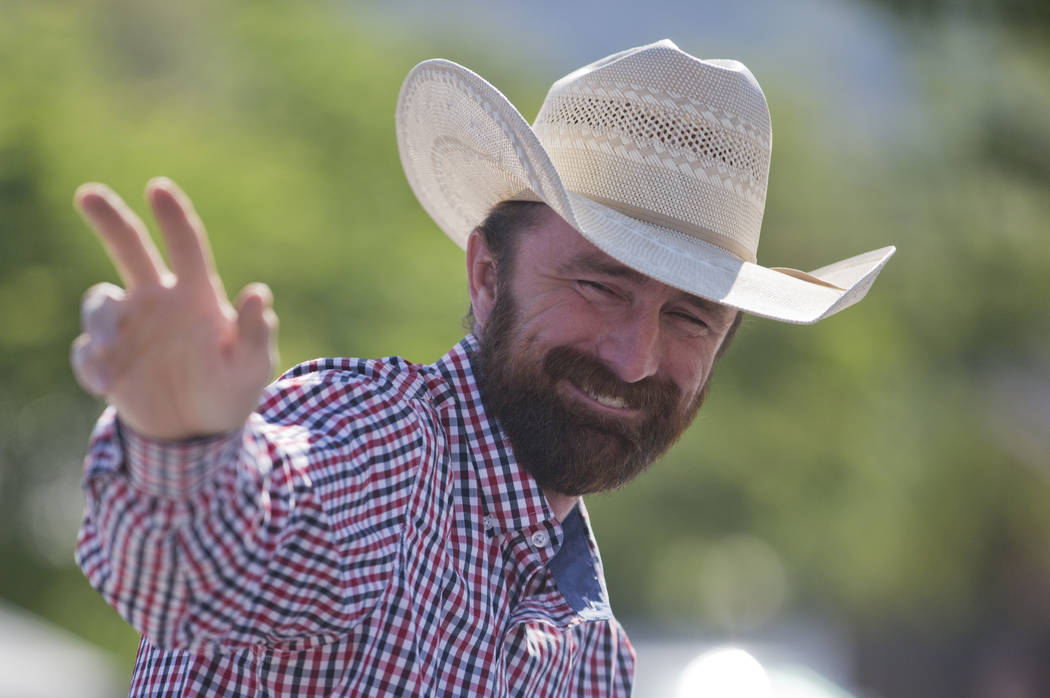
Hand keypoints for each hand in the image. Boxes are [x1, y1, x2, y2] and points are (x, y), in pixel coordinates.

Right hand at [71, 178, 277, 440]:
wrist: (199, 432)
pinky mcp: (107, 360)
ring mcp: (129, 328)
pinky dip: (89, 364)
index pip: (186, 245)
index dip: (173, 217)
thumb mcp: (252, 366)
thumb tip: (260, 293)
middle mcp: (158, 301)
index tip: (158, 188)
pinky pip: (86, 352)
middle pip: (129, 248)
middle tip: (87, 194)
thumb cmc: (232, 389)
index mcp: (196, 295)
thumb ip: (255, 333)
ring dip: (99, 321)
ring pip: (99, 302)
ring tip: (109, 349)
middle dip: (109, 219)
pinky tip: (105, 386)